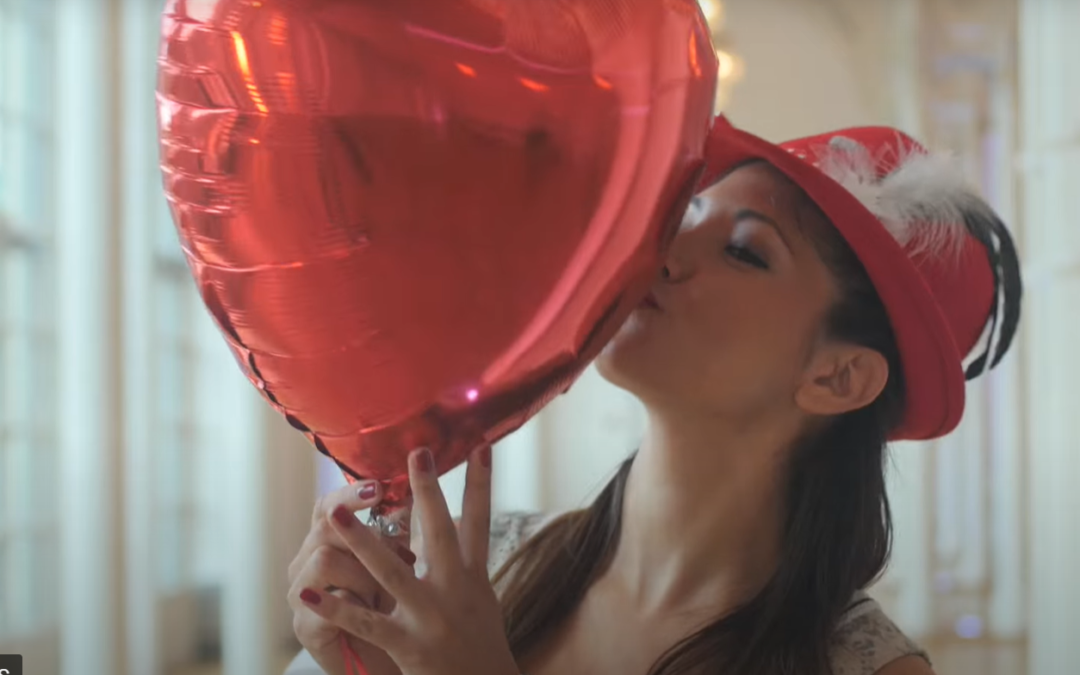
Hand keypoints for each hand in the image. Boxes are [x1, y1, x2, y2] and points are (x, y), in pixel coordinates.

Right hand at [287, 479, 414, 674]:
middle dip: (363, 533)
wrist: (378, 659)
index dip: (351, 493)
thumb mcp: (395, 563)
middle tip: (398, 554)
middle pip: (325, 525)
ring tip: (382, 591)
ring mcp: (302, 593)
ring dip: (362, 573)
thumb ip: (398, 530)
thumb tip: (422, 488)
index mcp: (327, 540)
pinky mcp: (305, 626)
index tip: (380, 487)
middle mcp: (307, 561)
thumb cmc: (389, 605)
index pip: (329, 504)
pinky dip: (347, 605)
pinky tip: (367, 605)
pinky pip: (320, 606)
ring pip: (325, 559)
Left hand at [297, 445, 518, 674]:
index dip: (479, 484)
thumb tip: (443, 517)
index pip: (478, 522)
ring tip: (337, 515)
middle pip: (439, 533)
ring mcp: (430, 617)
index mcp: (473, 577)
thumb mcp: (478, 597)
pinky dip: (337, 608)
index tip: (479, 446)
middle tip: (419, 454)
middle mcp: (455, 591)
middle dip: (428, 493)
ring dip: (362, 541)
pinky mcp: (409, 646)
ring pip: (391, 572)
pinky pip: (367, 623)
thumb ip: (459, 559)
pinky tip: (310, 596)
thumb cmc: (479, 642)